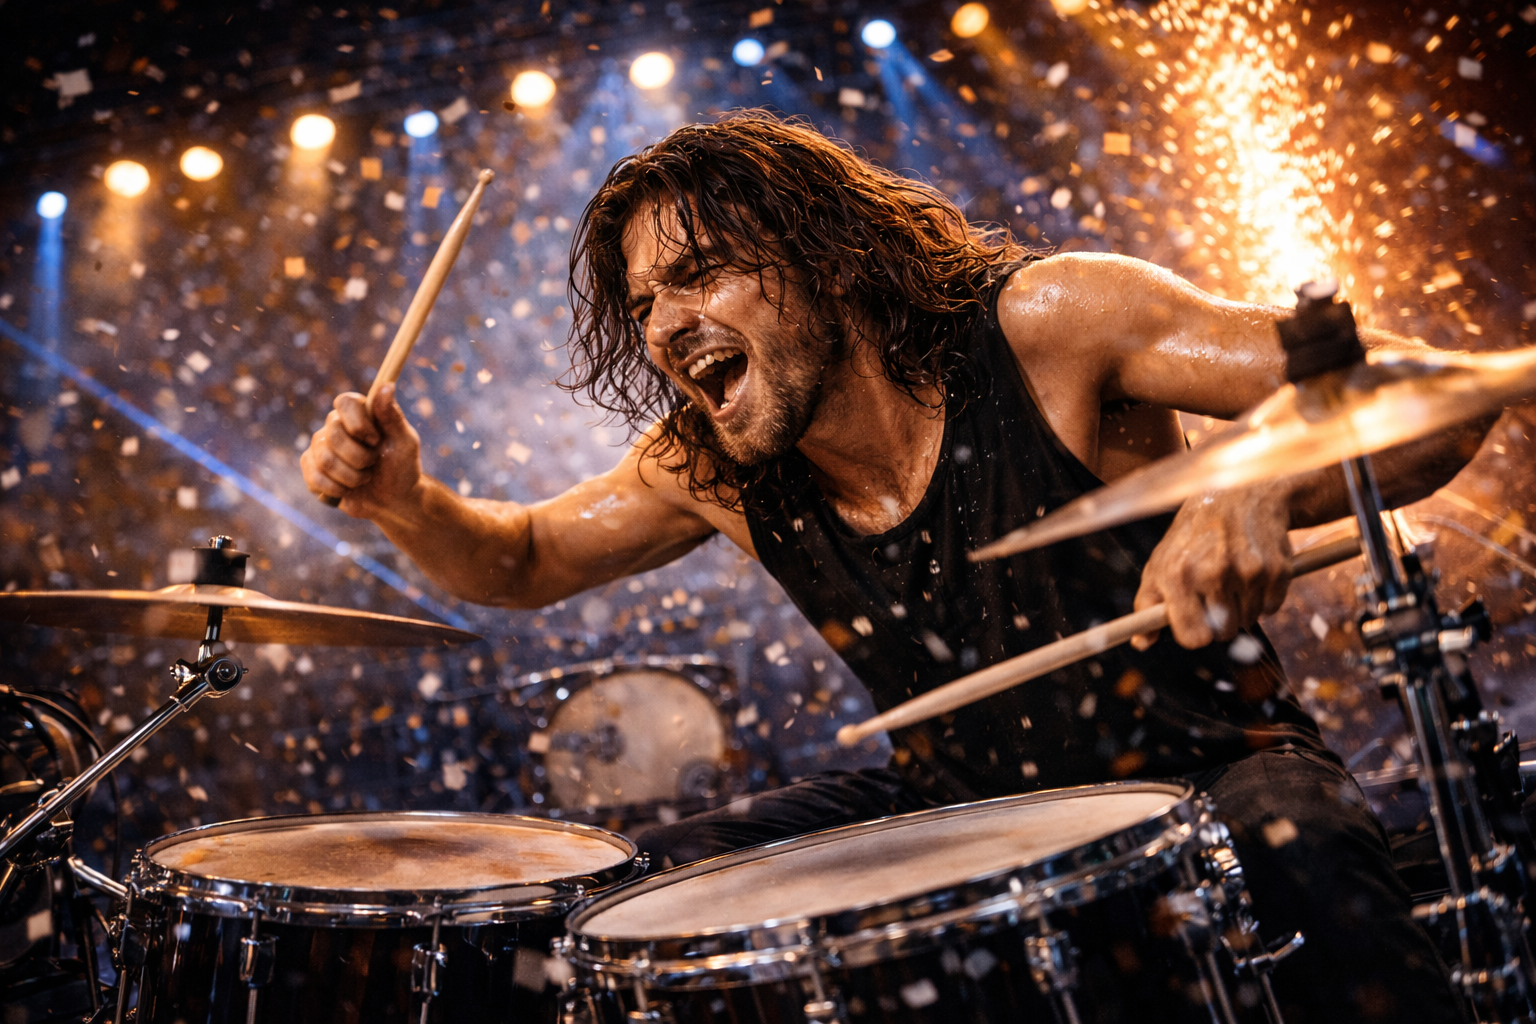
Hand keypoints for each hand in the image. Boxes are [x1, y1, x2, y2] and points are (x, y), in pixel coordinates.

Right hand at [299, 382, 422, 517]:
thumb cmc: (402, 468)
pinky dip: (337, 489)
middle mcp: (335, 425)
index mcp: (359, 413)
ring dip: (352, 477)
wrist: (393, 501)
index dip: (358, 424)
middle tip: (373, 463)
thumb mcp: (404, 442)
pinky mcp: (311, 469)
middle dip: (360, 458)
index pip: (344, 402)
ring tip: (364, 478)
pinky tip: (348, 489)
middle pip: (333, 434)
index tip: (376, 441)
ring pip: (325, 460)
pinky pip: (314, 477)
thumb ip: (392, 416)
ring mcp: (320, 447)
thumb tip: (387, 385)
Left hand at [1131, 484, 1294, 649]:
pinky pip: (1271, 608)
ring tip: (1233, 575)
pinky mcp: (1276, 569)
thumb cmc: (1193, 535)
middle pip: (1224, 633)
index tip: (1196, 623)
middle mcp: (1212, 572)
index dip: (1195, 634)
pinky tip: (1253, 571)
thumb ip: (1147, 604)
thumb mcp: (1160, 562)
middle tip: (1216, 591)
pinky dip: (1264, 596)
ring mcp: (1246, 571)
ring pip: (1248, 621)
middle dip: (1220, 620)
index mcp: (1177, 574)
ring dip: (1242, 607)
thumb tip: (1140, 644)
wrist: (1239, 494)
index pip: (1193, 637)